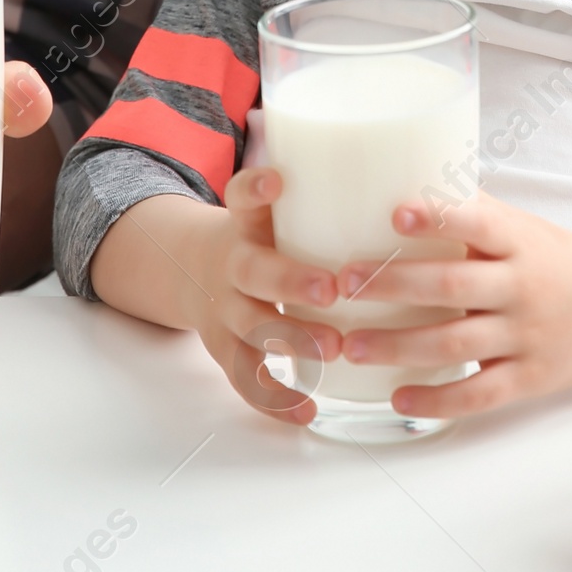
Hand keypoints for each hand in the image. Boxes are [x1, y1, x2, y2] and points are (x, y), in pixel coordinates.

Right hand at [91, 169, 343, 425]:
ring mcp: (225, 310)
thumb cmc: (252, 233)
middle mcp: (232, 266)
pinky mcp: (224, 346)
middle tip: (330, 288)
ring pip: (253, 329)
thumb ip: (310, 191)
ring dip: (292, 341)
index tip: (276, 179)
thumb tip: (383, 161)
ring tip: (330, 351)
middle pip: (256, 271)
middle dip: (291, 280)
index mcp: (243, 223)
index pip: (243, 195)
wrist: (189, 266)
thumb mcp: (265, 208)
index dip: (256, 187)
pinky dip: (276, 398)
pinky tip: (307, 411)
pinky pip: (245, 377)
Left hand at [334, 190, 571, 421]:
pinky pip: (478, 394)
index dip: (438, 217)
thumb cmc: (557, 260)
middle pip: (454, 286)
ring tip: (351, 345)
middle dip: (394, 285)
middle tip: (345, 284)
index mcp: (520, 241)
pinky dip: (437, 398)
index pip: (479, 223)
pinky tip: (397, 394)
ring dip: (398, 345)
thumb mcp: (524, 227)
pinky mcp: (530, 378)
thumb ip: (473, 212)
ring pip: (456, 343)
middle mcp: (523, 286)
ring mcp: (527, 335)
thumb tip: (404, 177)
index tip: (395, 213)